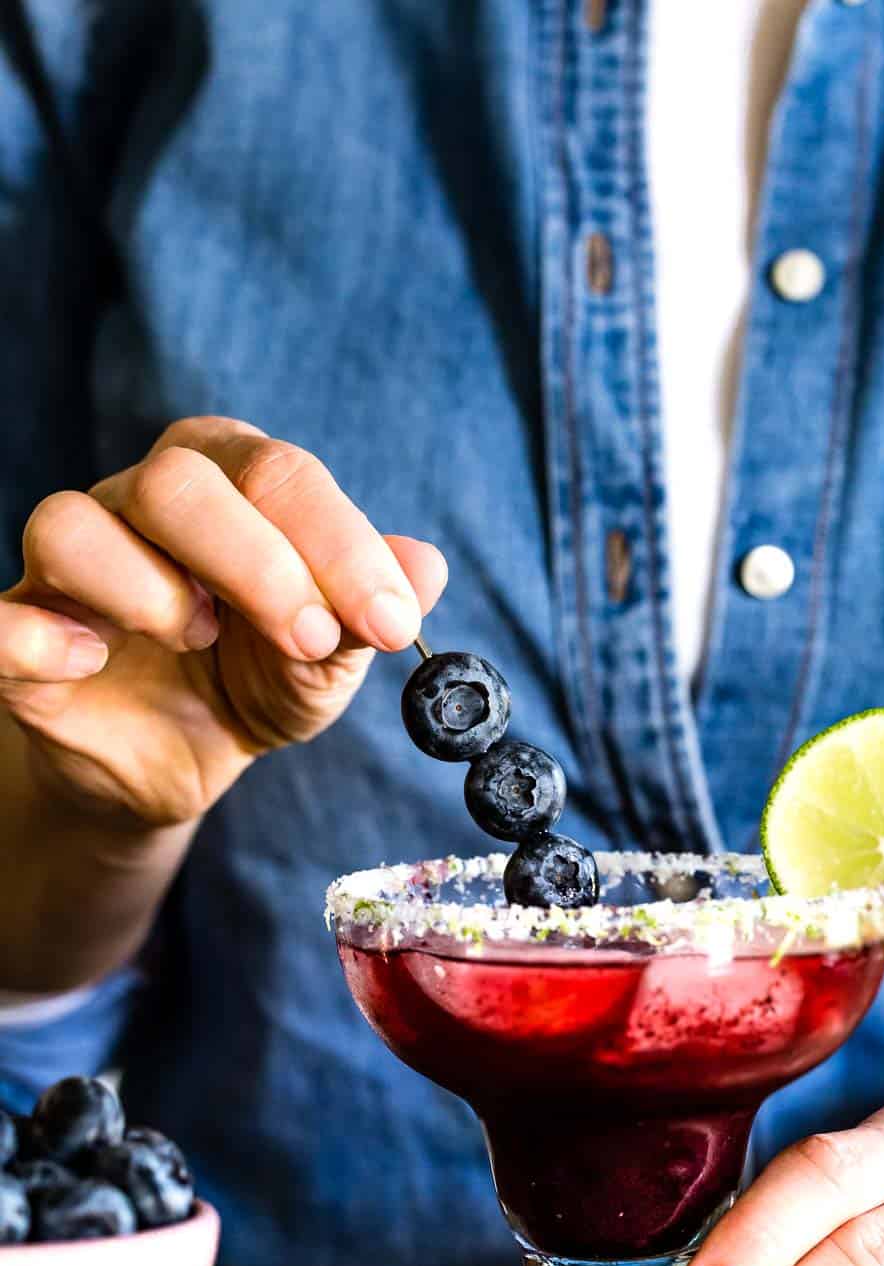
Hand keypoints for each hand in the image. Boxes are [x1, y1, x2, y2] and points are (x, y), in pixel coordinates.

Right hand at [0, 416, 445, 826]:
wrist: (180, 759)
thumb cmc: (257, 678)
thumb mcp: (330, 653)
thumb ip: (371, 607)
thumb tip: (428, 566)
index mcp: (228, 479)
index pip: (279, 474)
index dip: (341, 548)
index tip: (391, 622)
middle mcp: (140, 500)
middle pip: (175, 482)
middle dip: (259, 563)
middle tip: (309, 639)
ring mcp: (70, 565)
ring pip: (70, 524)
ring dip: (149, 589)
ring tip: (198, 642)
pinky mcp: (21, 631)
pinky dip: (40, 637)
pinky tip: (91, 661)